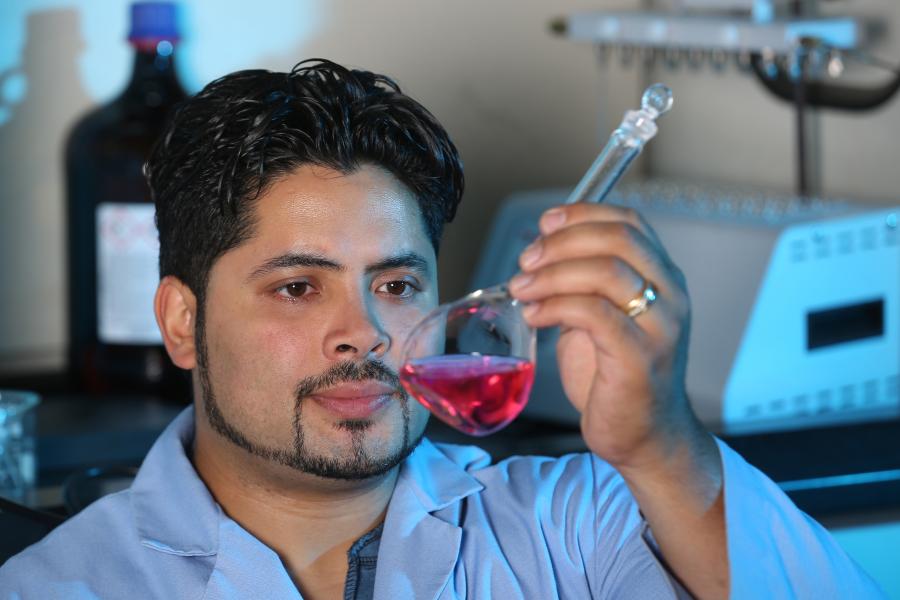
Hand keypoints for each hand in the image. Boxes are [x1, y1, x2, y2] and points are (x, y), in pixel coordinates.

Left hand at [508, 203, 701, 470]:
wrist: (644, 436)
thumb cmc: (616, 376)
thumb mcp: (599, 317)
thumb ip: (581, 283)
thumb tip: (541, 249)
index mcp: (662, 278)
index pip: (629, 222)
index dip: (582, 214)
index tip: (545, 223)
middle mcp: (670, 295)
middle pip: (618, 238)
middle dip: (562, 241)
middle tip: (527, 260)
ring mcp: (660, 326)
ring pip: (606, 271)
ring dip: (552, 274)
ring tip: (522, 289)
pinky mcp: (640, 356)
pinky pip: (593, 313)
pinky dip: (555, 306)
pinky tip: (534, 315)